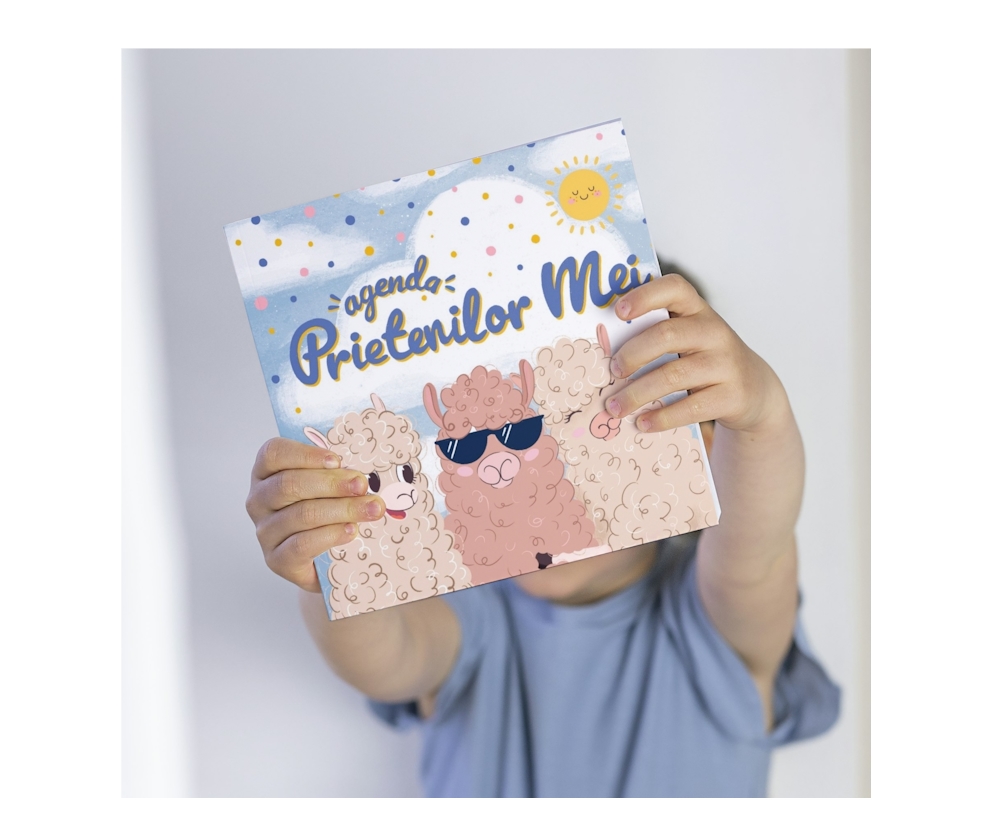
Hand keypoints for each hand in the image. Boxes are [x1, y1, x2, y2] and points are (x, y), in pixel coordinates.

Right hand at [245, 438, 385, 590]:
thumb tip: (360, 470)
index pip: (273, 453)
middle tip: (361, 485)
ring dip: (342, 509)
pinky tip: (351, 530)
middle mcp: (259, 500)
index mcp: (266, 473)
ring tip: (371, 509)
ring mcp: (265, 531)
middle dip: (331, 483)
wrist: (324, 559)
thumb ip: (337, 471)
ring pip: (301, 515)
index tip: (337, 460)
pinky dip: (331, 535)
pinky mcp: (276, 559)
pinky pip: (302, 545)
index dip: (305, 455)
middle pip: (289, 484)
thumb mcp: (328, 485)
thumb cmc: (327, 509)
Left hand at [604, 274, 785, 433]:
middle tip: (612, 370)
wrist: (755, 390)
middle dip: (632, 354)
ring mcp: (725, 364)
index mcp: (698, 311)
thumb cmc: (706, 360)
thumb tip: (605, 352)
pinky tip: (642, 423)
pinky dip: (661, 417)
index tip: (618, 311)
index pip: (674, 289)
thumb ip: (657, 335)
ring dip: (637, 394)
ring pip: (673, 376)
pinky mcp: (731, 395)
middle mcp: (714, 332)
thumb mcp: (689, 339)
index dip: (645, 296)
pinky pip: (690, 407)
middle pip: (665, 335)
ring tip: (614, 408)